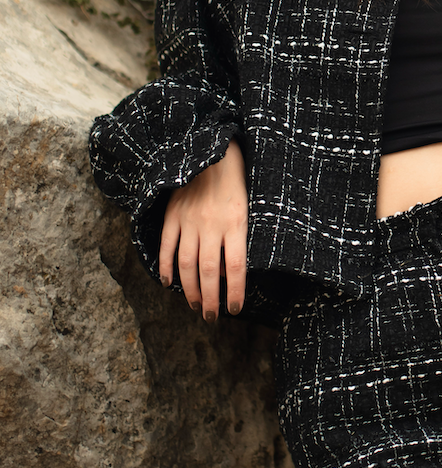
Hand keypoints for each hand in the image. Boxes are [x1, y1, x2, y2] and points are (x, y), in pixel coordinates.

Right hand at [159, 139, 247, 318]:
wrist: (214, 150)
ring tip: (196, 305)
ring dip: (190, 290)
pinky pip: (167, 246)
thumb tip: (229, 273)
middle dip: (210, 300)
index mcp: (236, 222)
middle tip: (211, 317)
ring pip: (186, 265)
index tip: (234, 309)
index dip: (234, 292)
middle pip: (209, 272)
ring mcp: (189, 220)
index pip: (235, 267)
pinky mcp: (173, 214)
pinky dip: (166, 267)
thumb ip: (240, 237)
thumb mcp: (249, 207)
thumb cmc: (238, 180)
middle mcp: (211, 224)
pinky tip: (168, 283)